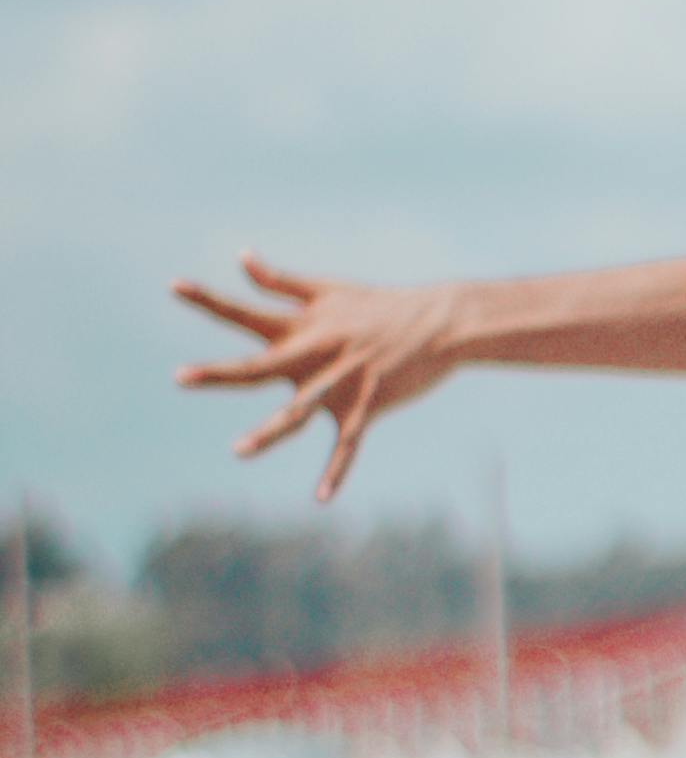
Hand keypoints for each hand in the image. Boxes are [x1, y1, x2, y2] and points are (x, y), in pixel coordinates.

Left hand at [175, 259, 458, 499]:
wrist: (439, 322)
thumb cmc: (381, 306)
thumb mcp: (328, 290)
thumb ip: (280, 282)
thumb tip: (242, 259)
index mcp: (302, 326)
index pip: (246, 313)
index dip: (209, 300)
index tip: (174, 285)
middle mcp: (315, 354)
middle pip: (258, 367)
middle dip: (219, 373)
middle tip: (180, 377)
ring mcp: (341, 382)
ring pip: (298, 412)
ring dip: (269, 432)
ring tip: (239, 450)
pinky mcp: (367, 405)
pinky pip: (347, 445)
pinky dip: (335, 472)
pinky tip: (320, 499)